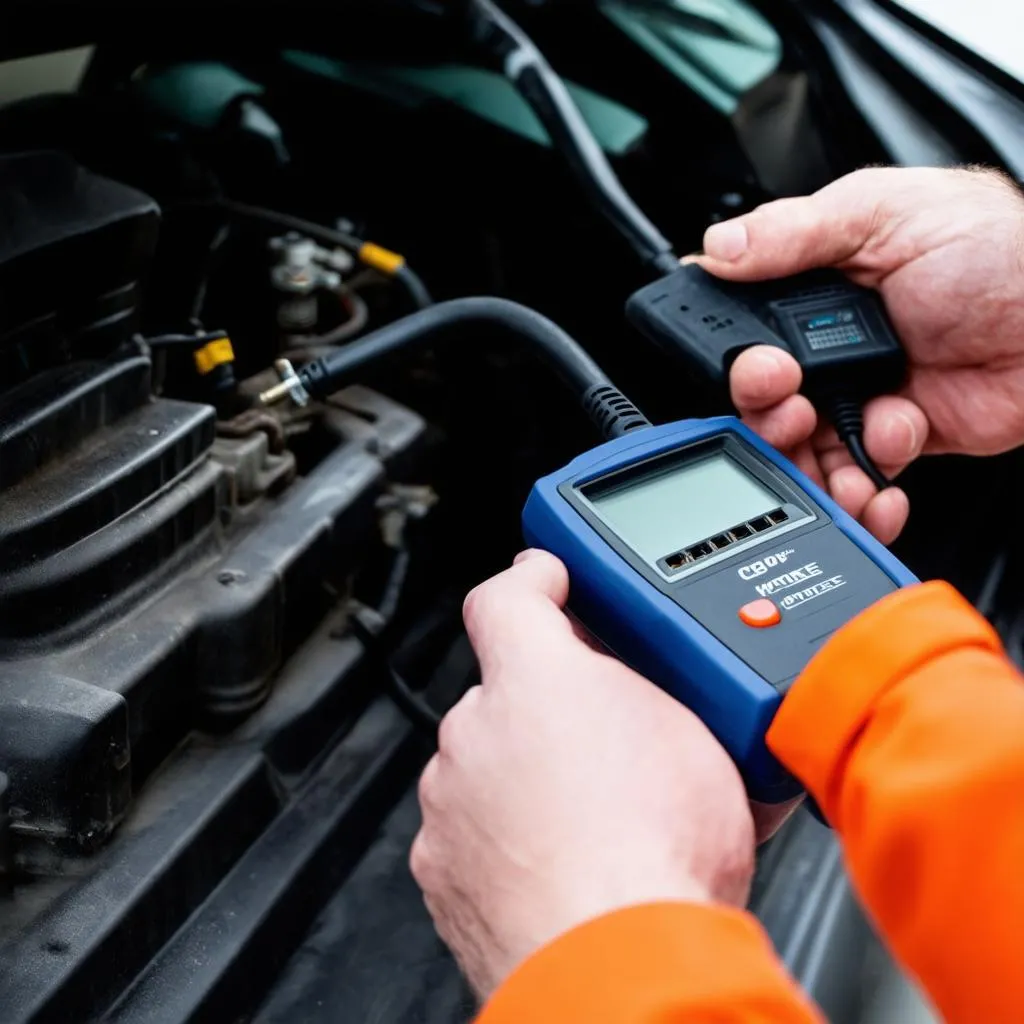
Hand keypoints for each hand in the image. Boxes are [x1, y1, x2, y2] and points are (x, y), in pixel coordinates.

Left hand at [411, 550, 757, 998]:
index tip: (545, 579)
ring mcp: (452, 801)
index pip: (508, 596)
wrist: (616, 964)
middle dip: (551, 707)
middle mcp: (476, 731)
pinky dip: (507, 837)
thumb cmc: (655, 854)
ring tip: (593, 818)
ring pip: (487, 765)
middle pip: (507, 694)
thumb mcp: (702, 736)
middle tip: (608, 741)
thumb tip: (677, 686)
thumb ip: (669, 689)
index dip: (531, 581)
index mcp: (536, 678)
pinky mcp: (442, 867)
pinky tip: (562, 860)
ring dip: (527, 777)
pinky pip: (473, 830)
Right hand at [698, 166, 1023, 543]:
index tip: (759, 367)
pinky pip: (853, 476)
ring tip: (838, 460)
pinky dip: (861, 488)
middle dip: (769, 415)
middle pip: (763, 400)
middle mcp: (829, 344)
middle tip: (797, 408)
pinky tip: (885, 460)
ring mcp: (859, 393)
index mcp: (815, 285)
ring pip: (800, 448)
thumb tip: (721, 245)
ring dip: (807, 463)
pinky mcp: (892, 437)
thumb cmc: (1000, 252)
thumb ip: (796, 230)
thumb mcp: (887, 214)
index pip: (741, 331)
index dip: (736, 359)